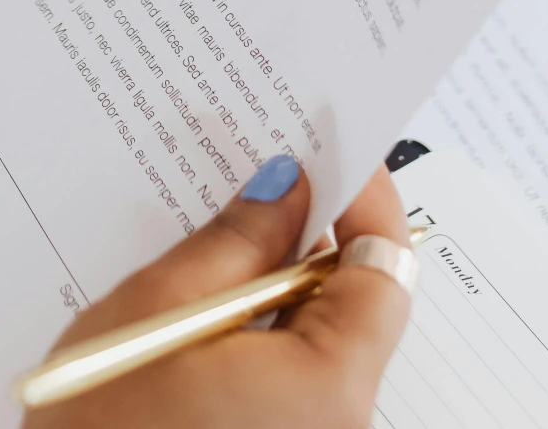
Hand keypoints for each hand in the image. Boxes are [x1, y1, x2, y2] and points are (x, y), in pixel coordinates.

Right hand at [29, 161, 411, 428]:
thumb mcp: (161, 309)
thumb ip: (235, 242)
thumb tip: (287, 188)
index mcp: (329, 387)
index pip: (386, 271)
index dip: (364, 200)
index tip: (331, 147)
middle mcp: (337, 426)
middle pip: (357, 306)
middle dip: (315, 234)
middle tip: (266, 171)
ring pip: (319, 340)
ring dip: (281, 282)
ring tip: (223, 232)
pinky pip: (291, 376)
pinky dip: (264, 329)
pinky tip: (211, 300)